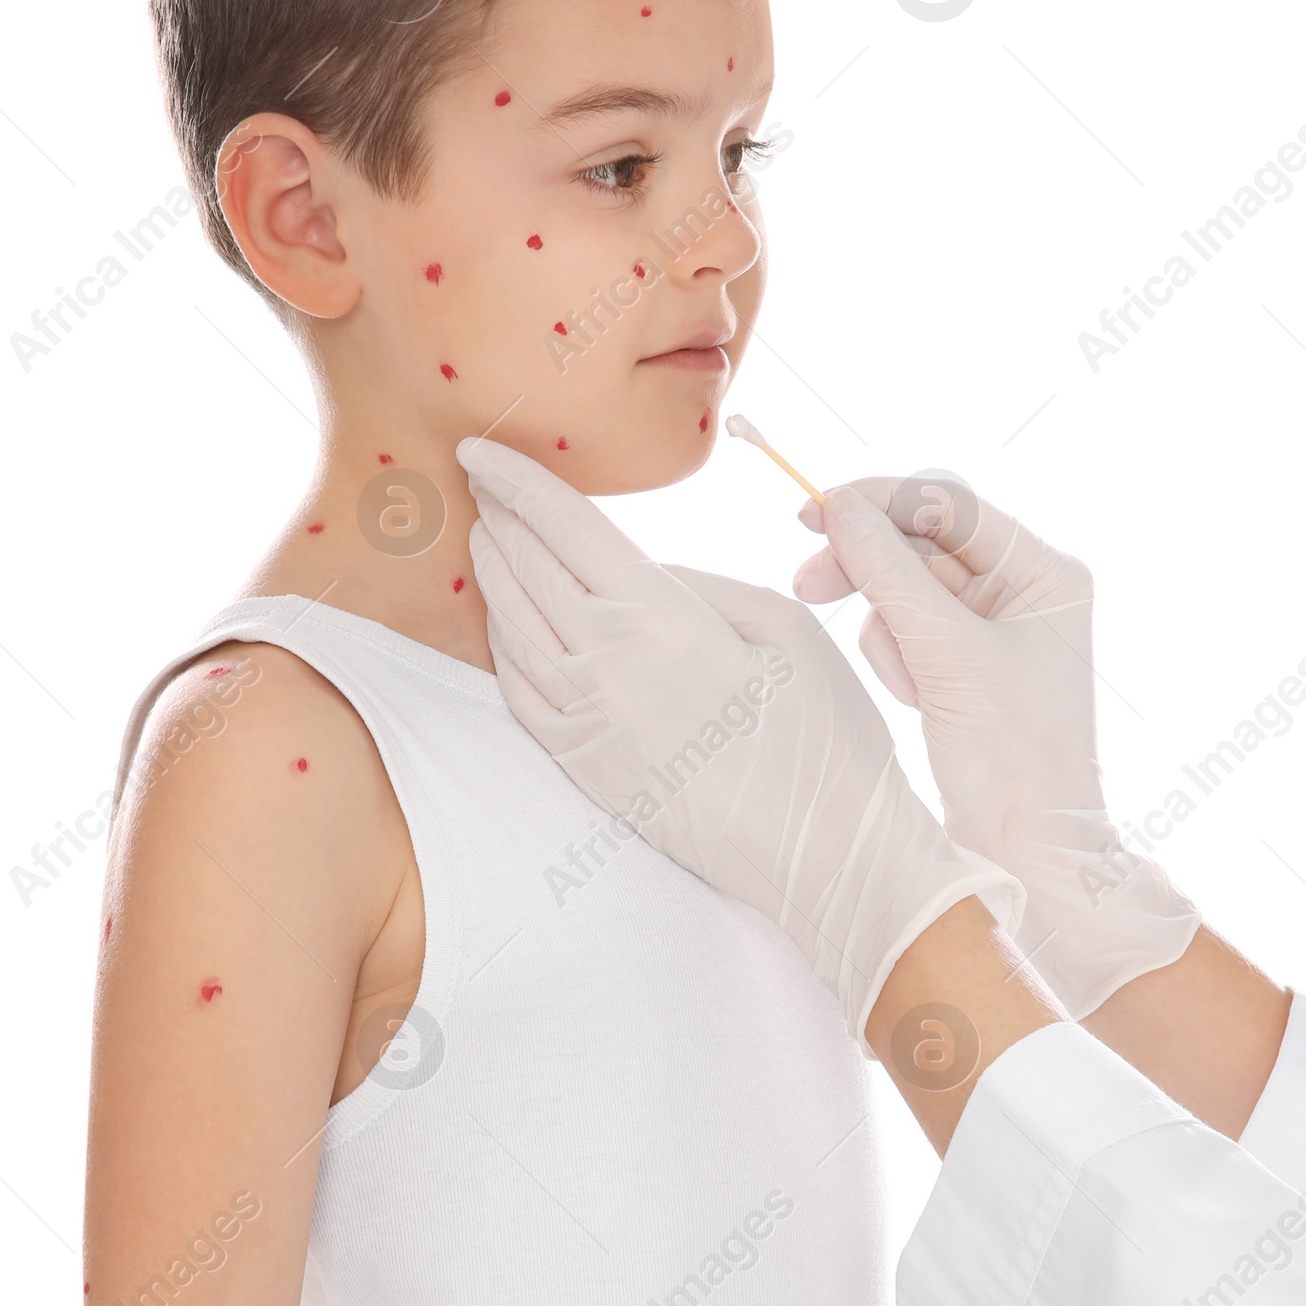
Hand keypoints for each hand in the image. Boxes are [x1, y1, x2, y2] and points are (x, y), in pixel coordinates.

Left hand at [457, 437, 1020, 1042]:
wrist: (824, 857)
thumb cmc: (825, 736)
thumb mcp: (784, 627)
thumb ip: (700, 587)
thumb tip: (645, 577)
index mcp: (655, 616)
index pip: (561, 527)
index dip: (516, 480)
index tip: (480, 448)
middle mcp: (602, 667)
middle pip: (524, 571)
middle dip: (499, 518)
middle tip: (480, 484)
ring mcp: (585, 725)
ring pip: (510, 632)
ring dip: (494, 579)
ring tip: (489, 544)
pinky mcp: (586, 770)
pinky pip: (520, 694)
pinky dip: (503, 649)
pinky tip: (508, 630)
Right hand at [794, 475, 1195, 1019]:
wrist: (1025, 853)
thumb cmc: (1011, 759)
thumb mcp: (947, 656)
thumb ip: (889, 573)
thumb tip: (838, 504)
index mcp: (1044, 572)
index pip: (950, 507)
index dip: (879, 502)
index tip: (814, 514)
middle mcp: (1023, 589)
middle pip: (921, 542)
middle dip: (869, 566)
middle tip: (808, 583)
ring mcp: (992, 627)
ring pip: (904, 587)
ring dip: (887, 627)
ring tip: (905, 682)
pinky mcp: (961, 665)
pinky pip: (903, 631)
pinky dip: (895, 659)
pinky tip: (914, 701)